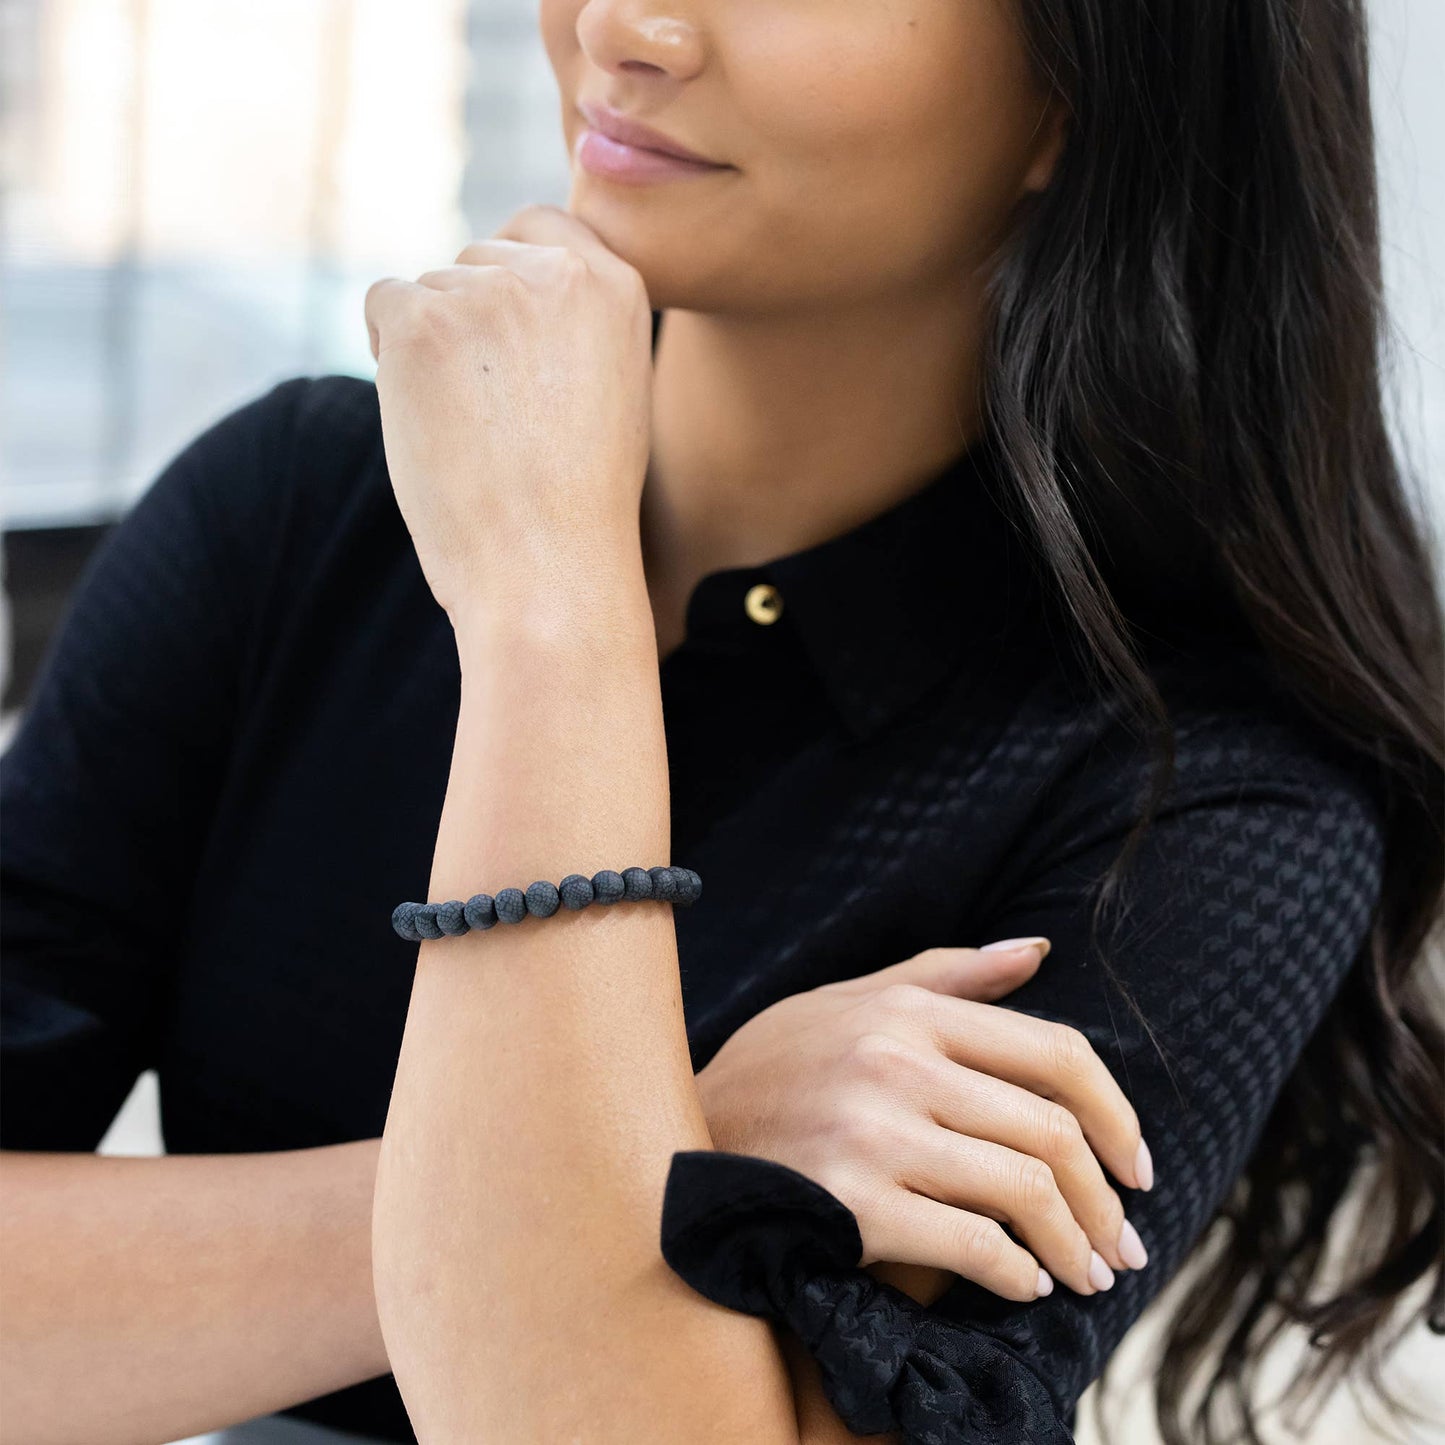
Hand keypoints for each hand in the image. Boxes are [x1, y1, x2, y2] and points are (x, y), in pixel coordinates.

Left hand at [362, 204, 653, 623]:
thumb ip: (572, 327)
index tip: (506, 337)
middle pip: (476, 262)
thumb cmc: (577, 506)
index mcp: (617, 285)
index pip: (541, 227)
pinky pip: (381, 304)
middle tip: (493, 413)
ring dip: (430, 350)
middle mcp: (556, 272)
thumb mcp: (610, 392)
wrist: (548, 567)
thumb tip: (502, 294)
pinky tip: (429, 418)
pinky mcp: (421, 320)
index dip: (508, 274)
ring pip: (428, 291)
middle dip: (467, 322)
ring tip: (472, 433)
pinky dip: (389, 357)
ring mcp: (486, 291)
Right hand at [694, 940, 1151, 1302]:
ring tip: (1089, 1275)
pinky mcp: (851, 1205)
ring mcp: (872, 1133)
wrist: (677, 1140)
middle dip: (1107, 1200)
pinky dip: (1017, 1274)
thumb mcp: (849, 1000)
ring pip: (1024, 1191)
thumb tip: (1037, 952)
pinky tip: (1025, 1287)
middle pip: (1051, 1130)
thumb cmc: (777, 1069)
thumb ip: (947, 976)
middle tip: (1125, 1243)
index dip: (1117, 1115)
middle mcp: (896, 1061)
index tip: (1137, 1166)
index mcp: (908, 1008)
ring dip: (1076, 1246)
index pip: (1055, 1053)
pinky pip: (972, 1246)